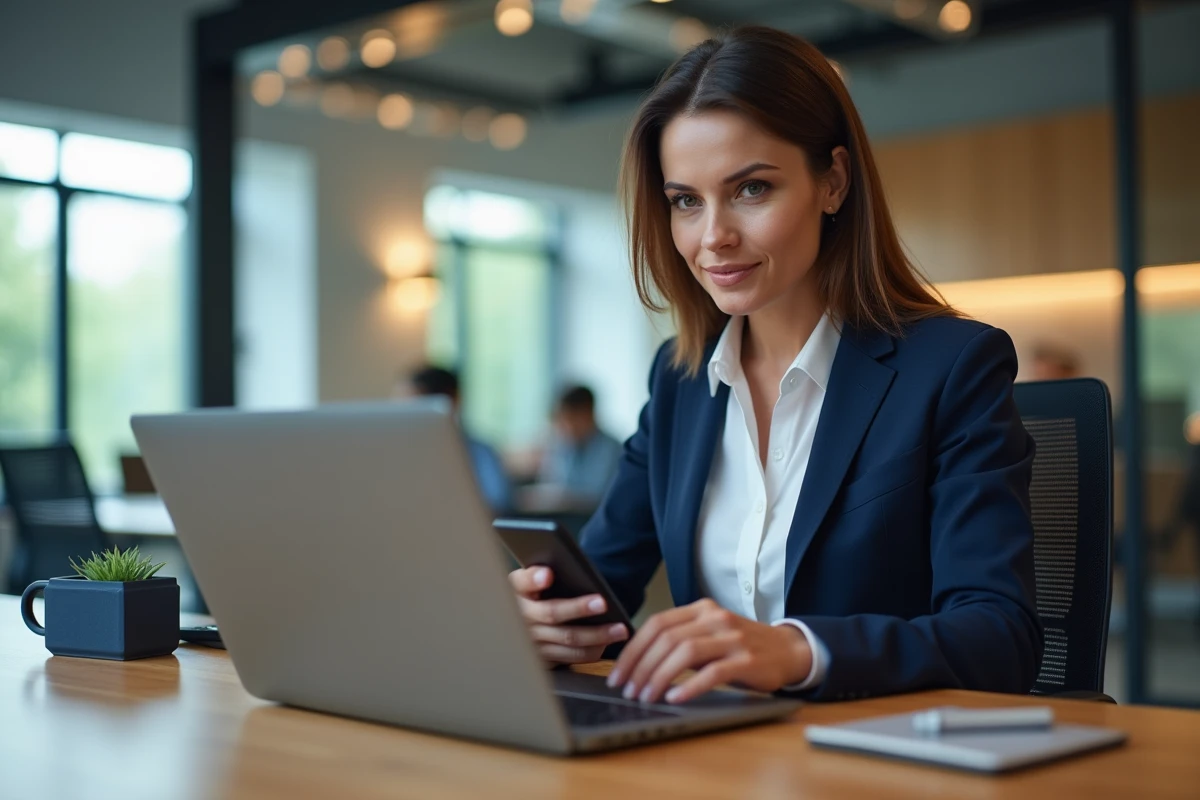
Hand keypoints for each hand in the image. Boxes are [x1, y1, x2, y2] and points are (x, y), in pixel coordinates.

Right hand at [508, 566, 629, 664]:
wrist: (520, 629)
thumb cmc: (531, 599)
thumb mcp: (525, 584)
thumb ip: (534, 576)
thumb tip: (546, 574)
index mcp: (517, 595)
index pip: (523, 584)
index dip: (534, 580)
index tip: (548, 576)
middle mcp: (522, 621)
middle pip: (552, 614)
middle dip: (578, 609)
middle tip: (603, 604)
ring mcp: (533, 645)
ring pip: (567, 640)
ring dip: (596, 636)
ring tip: (619, 630)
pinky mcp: (546, 661)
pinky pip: (572, 658)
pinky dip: (592, 651)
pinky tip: (607, 643)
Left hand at [607, 598, 811, 703]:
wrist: (788, 650)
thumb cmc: (741, 647)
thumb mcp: (709, 635)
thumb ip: (680, 640)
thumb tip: (637, 663)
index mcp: (701, 609)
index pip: (656, 624)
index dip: (632, 650)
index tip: (618, 674)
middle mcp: (715, 618)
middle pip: (666, 639)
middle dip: (641, 667)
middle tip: (628, 691)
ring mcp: (732, 638)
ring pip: (685, 653)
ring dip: (659, 677)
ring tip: (646, 697)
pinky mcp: (747, 660)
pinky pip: (713, 672)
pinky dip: (690, 686)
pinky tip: (675, 698)